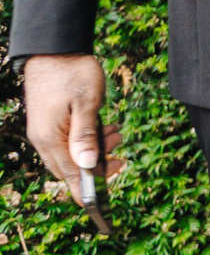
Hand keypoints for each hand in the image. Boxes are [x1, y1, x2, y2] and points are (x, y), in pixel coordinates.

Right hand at [20, 54, 122, 202]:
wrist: (54, 48)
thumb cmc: (72, 73)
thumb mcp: (87, 103)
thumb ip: (87, 135)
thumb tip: (88, 165)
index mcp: (51, 140)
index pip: (69, 177)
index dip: (85, 193)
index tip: (102, 206)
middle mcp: (44, 140)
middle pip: (71, 168)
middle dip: (97, 168)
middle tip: (121, 159)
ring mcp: (45, 131)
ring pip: (72, 154)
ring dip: (97, 150)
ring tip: (117, 134)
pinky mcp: (50, 122)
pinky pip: (69, 141)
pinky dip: (89, 139)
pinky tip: (106, 128)